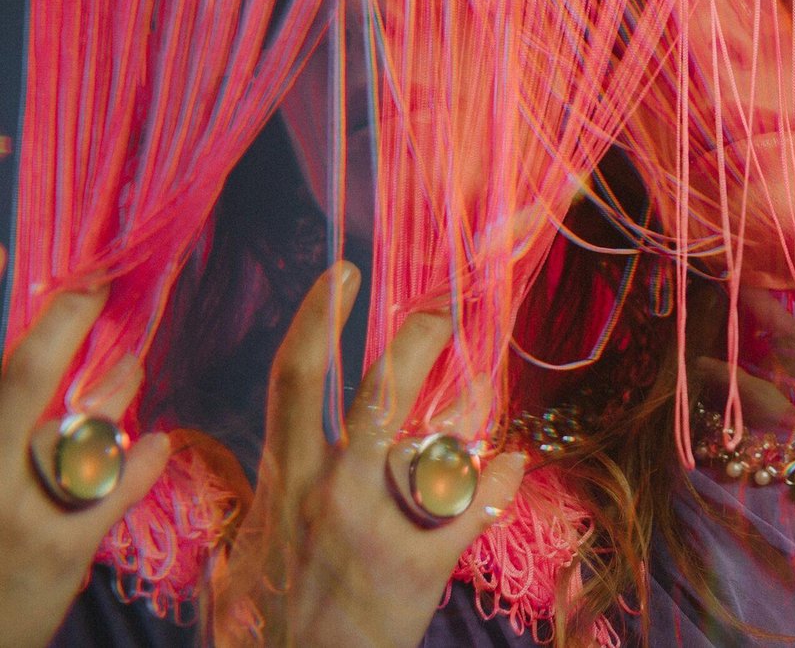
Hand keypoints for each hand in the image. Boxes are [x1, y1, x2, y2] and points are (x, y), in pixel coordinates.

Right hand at [0, 285, 170, 647]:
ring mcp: (14, 512)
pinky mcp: (57, 551)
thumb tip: (60, 375)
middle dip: (61, 325)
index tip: (2, 249)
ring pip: (75, 426)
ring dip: (110, 390)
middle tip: (96, 281)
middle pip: (18, 380)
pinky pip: (112, 488)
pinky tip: (157, 442)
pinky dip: (138, 463)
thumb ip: (8, 417)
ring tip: (133, 362)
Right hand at [209, 263, 526, 647]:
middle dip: (417, 334)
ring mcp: (381, 525)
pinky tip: (511, 462)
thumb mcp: (234, 556)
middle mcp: (334, 490)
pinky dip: (499, 478)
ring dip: (471, 403)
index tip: (345, 270)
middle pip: (381, 388)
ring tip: (487, 379)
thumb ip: (236, 496)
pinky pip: (477, 503)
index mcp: (286, 479)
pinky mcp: (423, 564)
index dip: (320, 317)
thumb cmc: (262, 630)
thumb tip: (195, 451)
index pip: (297, 378)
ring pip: (437, 436)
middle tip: (448, 302)